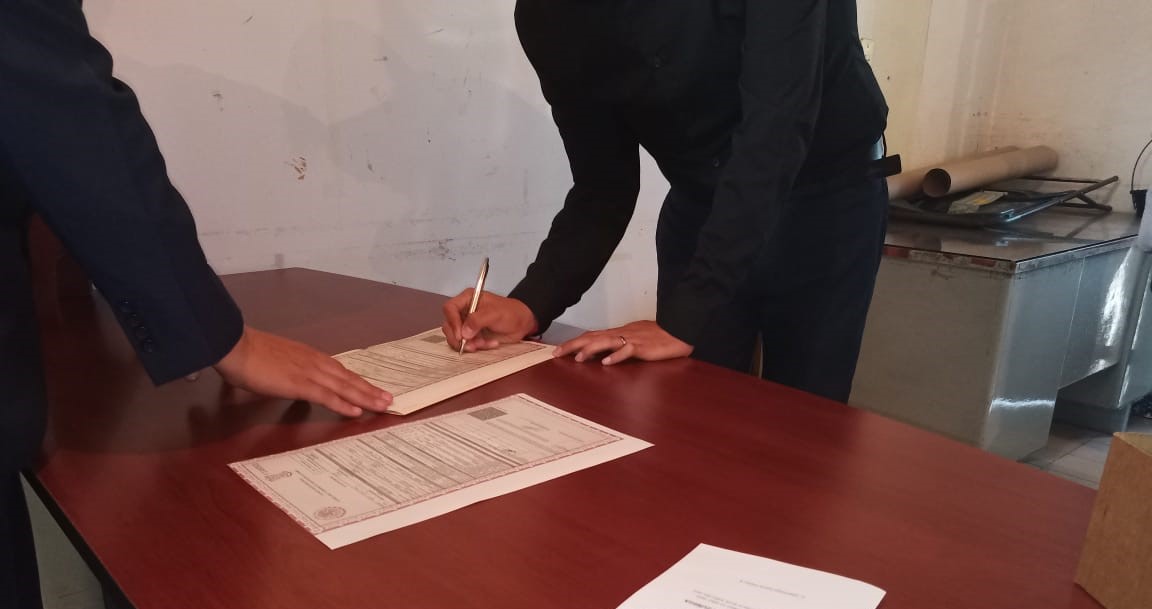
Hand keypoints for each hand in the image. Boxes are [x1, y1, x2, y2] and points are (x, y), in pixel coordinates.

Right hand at [213, 325, 392, 416]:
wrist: (235, 346)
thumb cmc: (249, 353)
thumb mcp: (276, 361)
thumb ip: (289, 371)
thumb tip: (291, 381)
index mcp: (309, 357)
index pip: (340, 371)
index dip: (357, 381)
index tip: (372, 388)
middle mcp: (315, 363)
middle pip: (348, 378)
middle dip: (370, 389)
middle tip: (388, 399)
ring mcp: (309, 373)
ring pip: (344, 387)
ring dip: (366, 397)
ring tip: (383, 405)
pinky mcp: (300, 384)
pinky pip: (327, 396)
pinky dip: (343, 404)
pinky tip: (356, 411)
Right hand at [441, 290, 537, 351]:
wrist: (522, 324)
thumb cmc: (510, 313)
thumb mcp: (495, 314)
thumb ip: (478, 320)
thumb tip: (464, 333)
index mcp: (468, 299)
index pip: (450, 308)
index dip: (452, 322)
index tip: (460, 335)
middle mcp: (464, 311)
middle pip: (448, 325)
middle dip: (459, 338)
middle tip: (472, 345)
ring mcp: (466, 324)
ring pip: (455, 337)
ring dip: (468, 344)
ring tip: (484, 344)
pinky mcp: (472, 335)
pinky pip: (466, 344)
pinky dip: (475, 347)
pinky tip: (489, 344)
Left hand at [554, 320, 692, 365]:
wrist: (678, 331)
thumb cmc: (658, 337)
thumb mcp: (634, 339)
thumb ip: (619, 345)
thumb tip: (604, 354)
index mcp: (618, 333)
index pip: (591, 336)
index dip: (574, 342)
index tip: (559, 350)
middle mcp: (621, 334)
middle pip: (592, 337)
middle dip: (573, 345)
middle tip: (556, 353)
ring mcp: (631, 340)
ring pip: (606, 342)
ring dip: (590, 349)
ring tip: (576, 357)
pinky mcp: (643, 347)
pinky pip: (628, 351)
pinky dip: (616, 356)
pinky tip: (606, 362)